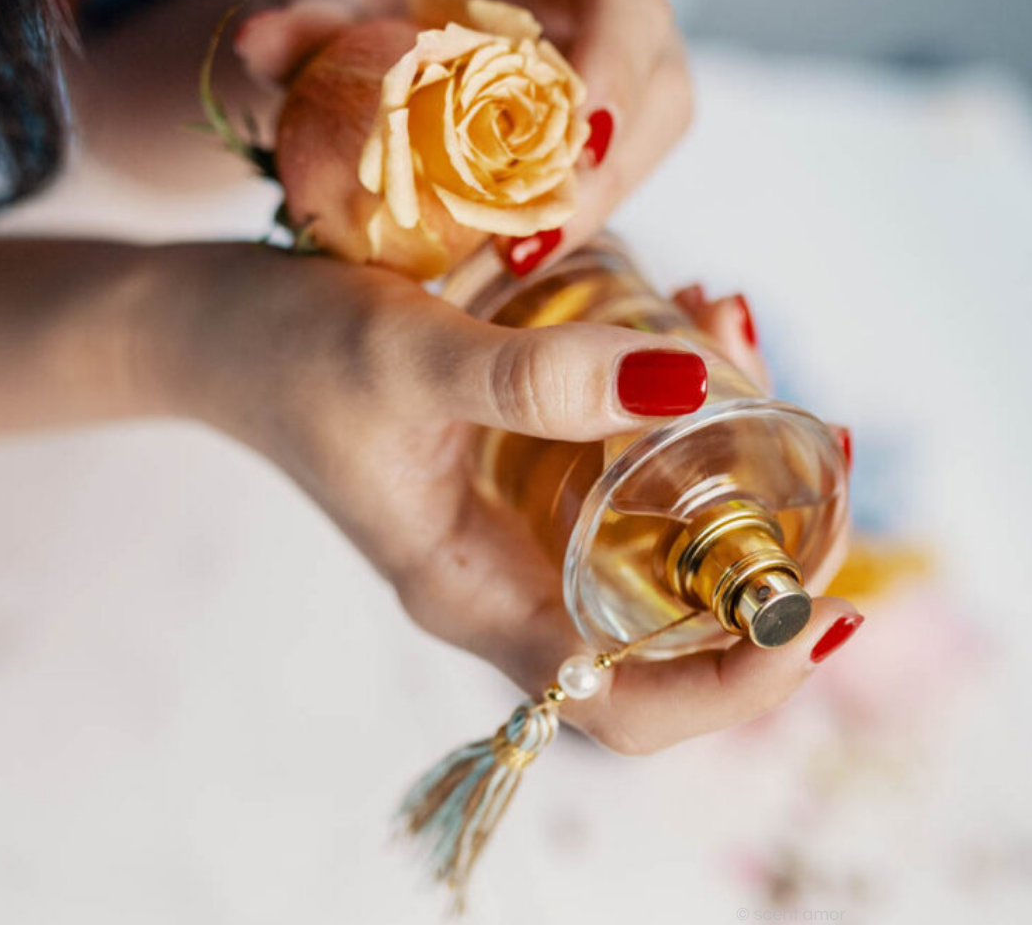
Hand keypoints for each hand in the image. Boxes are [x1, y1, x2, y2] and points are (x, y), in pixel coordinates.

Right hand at [144, 245, 856, 753]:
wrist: (215, 326)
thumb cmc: (287, 354)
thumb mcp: (406, 358)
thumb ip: (531, 378)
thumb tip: (687, 380)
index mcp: (472, 593)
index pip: (624, 705)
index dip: (737, 684)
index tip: (816, 610)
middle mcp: (500, 577)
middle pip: (660, 627)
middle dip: (757, 560)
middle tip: (814, 459)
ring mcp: (505, 525)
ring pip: (645, 538)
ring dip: (722, 470)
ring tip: (750, 363)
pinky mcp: (505, 469)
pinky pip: (611, 467)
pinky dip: (667, 415)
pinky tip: (684, 333)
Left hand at [235, 0, 692, 266]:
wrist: (362, 20)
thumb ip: (303, 20)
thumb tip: (264, 42)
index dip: (615, 66)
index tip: (572, 141)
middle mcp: (600, 0)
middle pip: (658, 82)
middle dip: (609, 166)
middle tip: (537, 232)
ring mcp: (610, 66)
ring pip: (647, 141)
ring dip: (592, 207)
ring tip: (515, 260)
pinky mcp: (595, 127)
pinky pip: (609, 176)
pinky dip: (566, 220)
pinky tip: (509, 260)